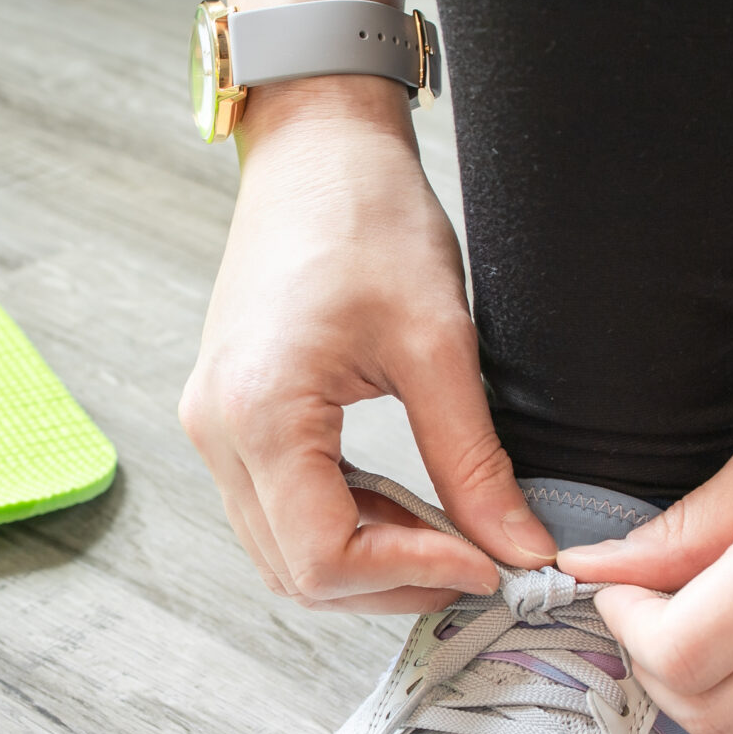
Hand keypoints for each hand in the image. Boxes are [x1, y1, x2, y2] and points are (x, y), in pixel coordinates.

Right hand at [178, 78, 556, 613]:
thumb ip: (474, 463)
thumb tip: (519, 548)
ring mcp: (213, 429)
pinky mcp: (227, 418)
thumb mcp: (440, 344)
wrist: (315, 150)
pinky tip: (402, 501)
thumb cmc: (367, 219)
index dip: (411, 576)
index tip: (488, 564)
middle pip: (294, 571)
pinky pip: (276, 508)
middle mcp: (218, 433)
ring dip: (365, 560)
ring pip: (281, 551)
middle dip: (390, 583)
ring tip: (446, 530)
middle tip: (478, 560)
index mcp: (261, 412)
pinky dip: (340, 524)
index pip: (322, 557)